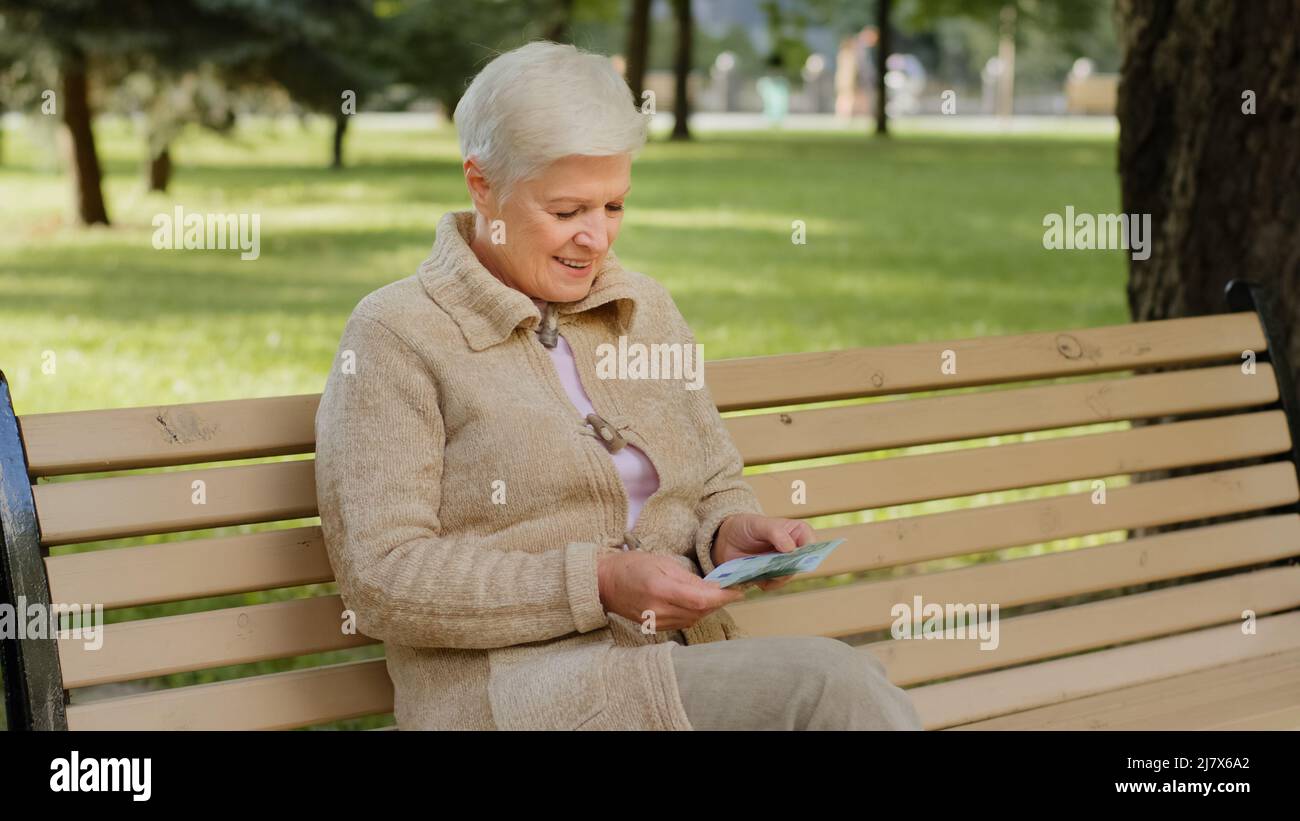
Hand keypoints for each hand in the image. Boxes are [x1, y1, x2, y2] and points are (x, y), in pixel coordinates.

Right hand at [597, 550, 743, 630]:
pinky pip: (683, 623)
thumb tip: (713, 588)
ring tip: (713, 595)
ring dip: (707, 609)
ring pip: (693, 619)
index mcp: (661, 589)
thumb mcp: (662, 562)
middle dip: (718, 602)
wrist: (605, 583)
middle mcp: (659, 609)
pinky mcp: (655, 628)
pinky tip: (695, 603)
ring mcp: (656, 622)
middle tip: (729, 590)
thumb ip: (688, 577)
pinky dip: (694, 614)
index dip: (723, 598)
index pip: (701, 600)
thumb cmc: (631, 566)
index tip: (738, 591)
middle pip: (700, 612)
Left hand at [713, 513, 815, 591]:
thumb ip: (776, 532)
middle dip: (788, 567)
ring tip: (759, 567)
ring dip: (774, 576)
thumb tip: (791, 548)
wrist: (725, 539)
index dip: (807, 553)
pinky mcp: (771, 577)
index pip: (812, 544)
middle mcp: (793, 550)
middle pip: (801, 565)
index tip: (792, 557)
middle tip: (773, 565)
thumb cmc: (745, 526)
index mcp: (797, 532)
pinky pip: (773, 585)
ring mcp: (783, 565)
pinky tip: (754, 574)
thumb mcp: (758, 524)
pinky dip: (764, 582)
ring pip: (787, 577)